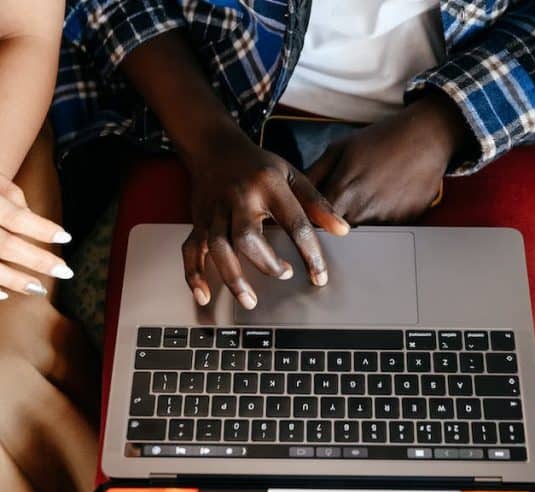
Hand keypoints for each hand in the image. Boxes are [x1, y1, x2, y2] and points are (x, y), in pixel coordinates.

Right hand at [181, 133, 349, 308]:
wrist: (214, 147)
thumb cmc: (258, 165)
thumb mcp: (292, 175)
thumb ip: (317, 203)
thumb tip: (343, 230)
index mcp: (268, 186)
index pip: (294, 223)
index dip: (309, 253)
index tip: (319, 276)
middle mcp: (239, 199)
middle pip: (248, 237)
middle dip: (266, 263)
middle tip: (284, 275)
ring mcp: (215, 211)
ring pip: (218, 247)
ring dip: (233, 277)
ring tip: (250, 300)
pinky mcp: (199, 221)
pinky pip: (191, 250)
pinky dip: (194, 274)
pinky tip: (204, 295)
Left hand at [307, 93, 469, 223]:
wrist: (426, 137)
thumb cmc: (380, 139)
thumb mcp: (339, 148)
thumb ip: (313, 175)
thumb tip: (292, 195)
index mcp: (341, 192)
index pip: (315, 222)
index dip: (312, 219)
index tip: (314, 214)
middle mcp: (362, 211)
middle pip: (338, 231)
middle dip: (336, 222)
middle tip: (348, 199)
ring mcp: (386, 219)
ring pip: (364, 232)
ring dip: (362, 219)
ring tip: (372, 193)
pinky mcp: (406, 223)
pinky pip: (387, 229)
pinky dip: (385, 218)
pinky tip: (389, 197)